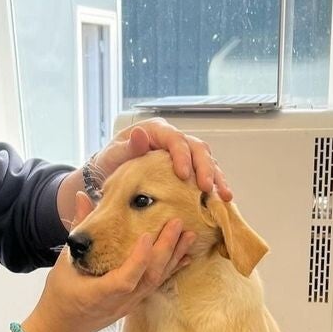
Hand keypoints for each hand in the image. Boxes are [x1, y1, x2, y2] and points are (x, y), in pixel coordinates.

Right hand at [26, 193, 194, 331]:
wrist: (61, 327)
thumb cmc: (59, 294)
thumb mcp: (64, 262)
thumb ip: (78, 230)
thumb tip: (82, 197)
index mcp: (98, 294)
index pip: (124, 278)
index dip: (138, 259)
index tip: (146, 236)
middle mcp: (118, 302)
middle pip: (148, 277)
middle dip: (165, 250)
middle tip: (177, 224)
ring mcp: (129, 304)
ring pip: (156, 281)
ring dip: (173, 257)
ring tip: (188, 235)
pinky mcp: (134, 303)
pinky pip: (156, 285)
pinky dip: (171, 269)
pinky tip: (184, 256)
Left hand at [92, 118, 231, 199]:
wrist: (109, 173)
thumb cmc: (110, 161)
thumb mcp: (112, 154)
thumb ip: (126, 147)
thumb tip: (140, 135)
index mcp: (156, 131)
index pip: (175, 139)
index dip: (182, 155)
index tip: (182, 175)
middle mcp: (173, 140)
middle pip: (197, 148)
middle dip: (205, 168)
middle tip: (206, 188)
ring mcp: (183, 154)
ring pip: (207, 160)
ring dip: (216, 178)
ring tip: (223, 197)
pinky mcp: (188, 169)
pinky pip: (205, 174)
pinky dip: (214, 186)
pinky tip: (220, 201)